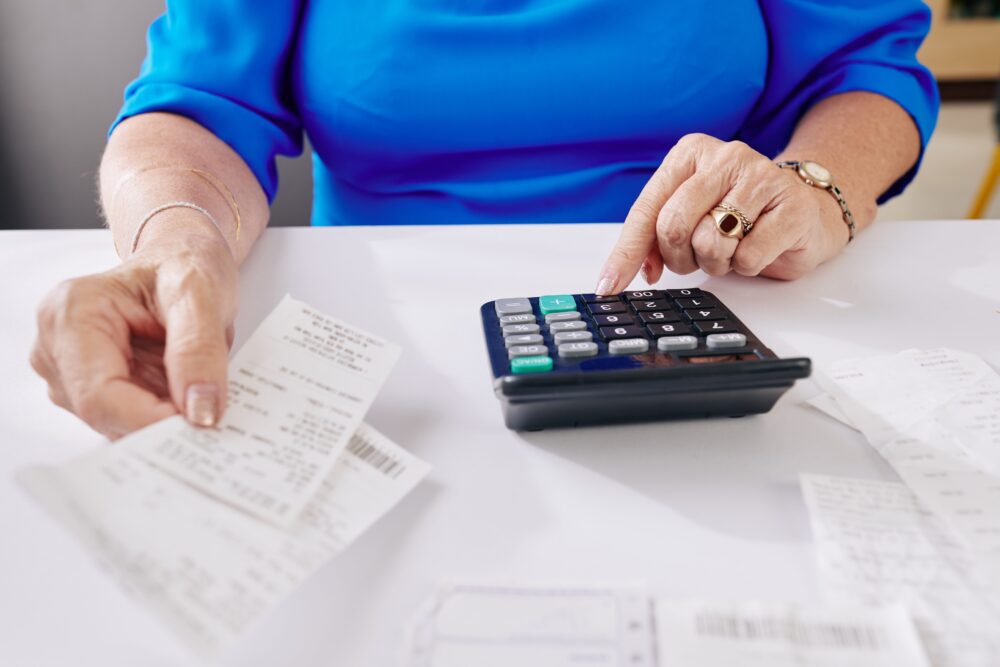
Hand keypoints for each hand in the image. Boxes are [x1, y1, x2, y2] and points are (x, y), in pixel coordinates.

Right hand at [30, 211, 238, 438]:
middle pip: (104, 415)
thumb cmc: (183, 264)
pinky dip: (160, 417)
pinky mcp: (89, 388)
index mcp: (72, 313)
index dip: (150, 420)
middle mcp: (58, 346)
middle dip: (159, 424)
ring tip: (199, 397)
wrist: (182, 258)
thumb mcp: (201, 294)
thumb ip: (199, 350)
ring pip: (116, 424)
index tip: (199, 425)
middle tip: (210, 420)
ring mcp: (70, 372)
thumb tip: (200, 410)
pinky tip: (184, 398)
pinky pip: (126, 420)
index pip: (99, 394)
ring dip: (162, 420)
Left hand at [595, 133, 851, 292]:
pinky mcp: (792, 206)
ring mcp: (762, 177)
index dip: (627, 253)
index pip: (647, 209)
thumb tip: (623, 273)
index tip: (609, 285)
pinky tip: (759, 248)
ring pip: (711, 243)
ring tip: (732, 249)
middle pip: (674, 225)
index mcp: (690, 153)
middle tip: (695, 259)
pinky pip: (748, 257)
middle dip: (679, 258)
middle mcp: (725, 156)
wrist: (805, 210)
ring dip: (717, 263)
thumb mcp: (689, 216)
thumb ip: (653, 238)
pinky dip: (747, 266)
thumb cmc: (739, 215)